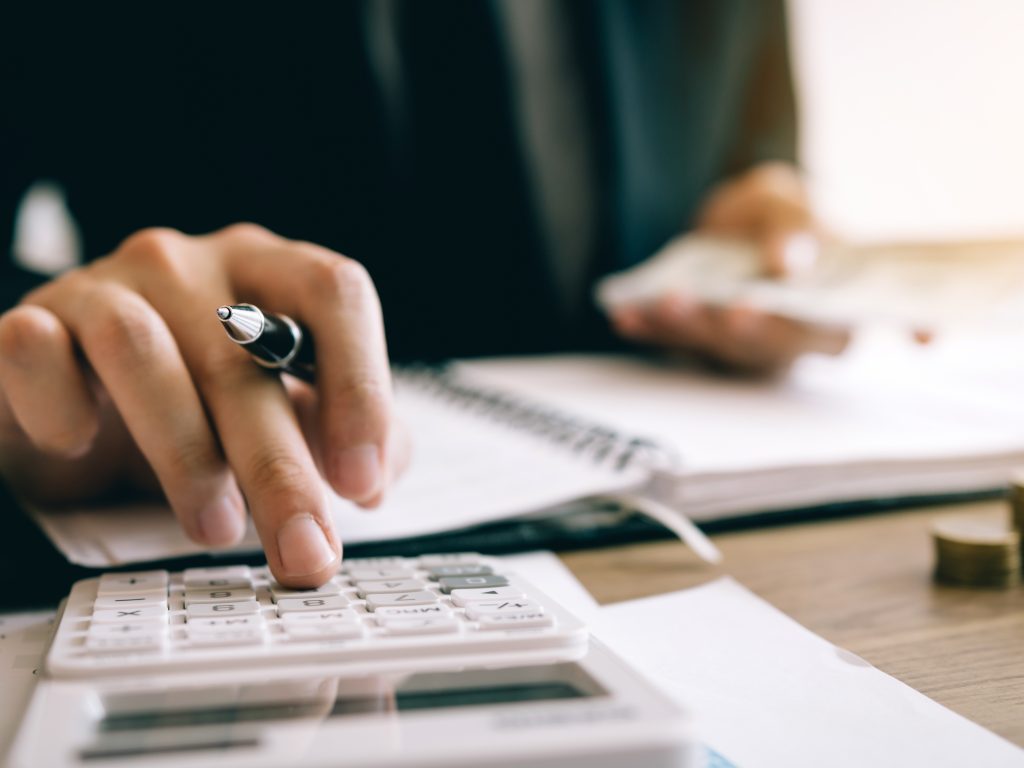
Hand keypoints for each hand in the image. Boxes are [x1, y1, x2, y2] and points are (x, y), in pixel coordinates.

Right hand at [0, 224, 407, 586]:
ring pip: (142, 350)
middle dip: (281, 469)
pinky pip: (37, 349)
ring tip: (214, 530)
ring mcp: (104, 286)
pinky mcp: (30, 322)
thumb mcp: (281, 414)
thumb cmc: (195, 407)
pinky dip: (60, 402)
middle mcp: (189, 267)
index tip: (362, 483)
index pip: (334, 293)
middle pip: (245, 354)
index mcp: (266, 273)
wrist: (73, 403)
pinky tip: (78, 446)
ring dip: (184, 452)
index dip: (359, 386)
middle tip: (304, 551)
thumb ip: (346, 433)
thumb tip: (377, 476)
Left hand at [610, 162, 848, 373]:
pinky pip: (678, 344)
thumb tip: (792, 258)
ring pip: (717, 348)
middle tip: (687, 300)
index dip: (786, 324)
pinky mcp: (708, 345)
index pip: (821, 329)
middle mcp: (792, 341)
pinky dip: (652, 330)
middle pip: (761, 345)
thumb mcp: (786, 201)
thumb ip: (794, 224)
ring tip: (659, 300)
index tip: (748, 305)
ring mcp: (747, 347)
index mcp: (833, 312)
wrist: (737, 222)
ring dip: (683, 327)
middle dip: (719, 325)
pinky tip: (628, 316)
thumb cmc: (773, 216)